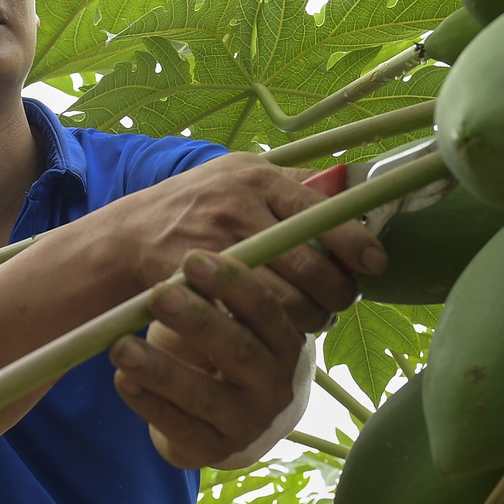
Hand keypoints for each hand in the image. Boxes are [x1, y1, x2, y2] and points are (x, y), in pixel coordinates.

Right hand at [100, 152, 384, 331]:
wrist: (127, 235)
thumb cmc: (197, 205)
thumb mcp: (239, 176)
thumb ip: (289, 186)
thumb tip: (350, 197)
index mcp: (256, 177)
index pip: (320, 211)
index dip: (354, 242)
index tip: (376, 262)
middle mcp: (236, 208)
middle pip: (309, 264)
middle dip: (336, 291)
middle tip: (343, 300)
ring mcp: (213, 248)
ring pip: (284, 299)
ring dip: (309, 316)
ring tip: (316, 316)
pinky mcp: (194, 285)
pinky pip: (249, 317)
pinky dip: (273, 328)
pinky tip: (280, 327)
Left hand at [110, 250, 304, 468]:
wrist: (240, 422)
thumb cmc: (233, 352)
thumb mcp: (239, 324)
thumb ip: (223, 297)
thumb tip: (192, 260)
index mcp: (287, 343)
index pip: (266, 310)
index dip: (231, 284)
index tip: (192, 259)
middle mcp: (275, 386)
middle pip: (238, 351)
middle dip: (197, 321)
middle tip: (158, 294)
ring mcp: (247, 423)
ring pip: (202, 395)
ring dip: (160, 370)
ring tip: (121, 346)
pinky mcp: (214, 451)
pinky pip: (178, 427)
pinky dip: (148, 404)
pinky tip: (122, 380)